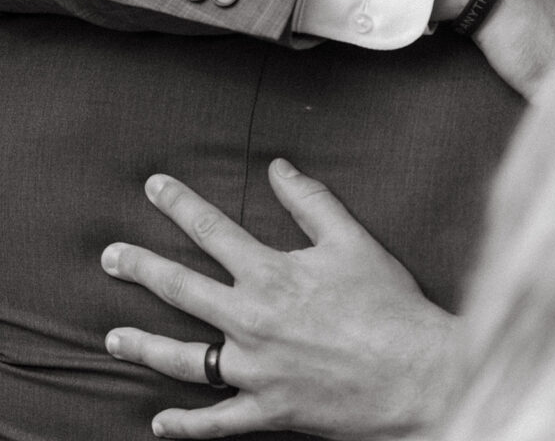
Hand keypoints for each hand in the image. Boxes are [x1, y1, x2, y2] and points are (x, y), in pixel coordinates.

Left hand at [101, 161, 462, 439]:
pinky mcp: (268, 411)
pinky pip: (216, 423)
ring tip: (113, 339)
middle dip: (141, 268)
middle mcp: (251, 321)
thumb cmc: (387, 303)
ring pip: (184, 359)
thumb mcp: (352, 239)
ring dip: (144, 346)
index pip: (211, 230)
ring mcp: (255, 371)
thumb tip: (278, 166)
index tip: (153, 187)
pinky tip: (158, 423)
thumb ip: (311, 200)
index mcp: (270, 274)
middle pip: (181, 289)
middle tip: (110, 257)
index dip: (179, 204)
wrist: (417, 373)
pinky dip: (185, 426)